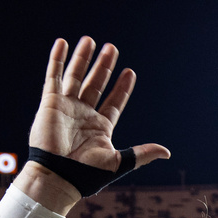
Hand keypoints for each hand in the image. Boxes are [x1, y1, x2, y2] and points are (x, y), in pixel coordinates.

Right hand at [18, 37, 169, 212]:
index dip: (122, 88)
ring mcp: (67, 107)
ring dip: (83, 58)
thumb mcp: (118, 162)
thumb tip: (167, 152)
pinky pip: (54, 77)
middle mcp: (84, 115)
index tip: (130, 72)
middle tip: (112, 48)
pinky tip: (63, 43)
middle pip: (96, 84)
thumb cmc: (86, 174)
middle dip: (104, 66)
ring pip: (76, 76)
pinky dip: (58, 60)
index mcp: (100, 128)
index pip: (114, 102)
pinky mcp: (50, 103)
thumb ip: (141, 154)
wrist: (58, 176)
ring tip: (91, 40)